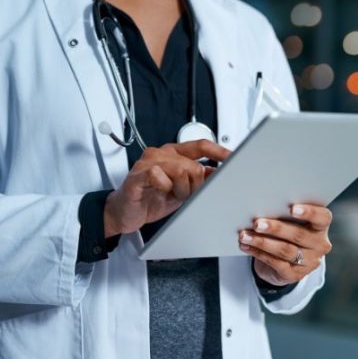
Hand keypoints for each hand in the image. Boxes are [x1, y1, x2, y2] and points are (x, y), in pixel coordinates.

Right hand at [104, 140, 230, 236]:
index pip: (202, 145)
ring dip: (181, 189)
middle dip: (196, 185)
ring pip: (180, 169)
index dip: (220, 151)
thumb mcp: (182, 190)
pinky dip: (165, 188)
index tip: (234, 159)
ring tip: (172, 196)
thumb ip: (199, 180)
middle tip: (187, 195)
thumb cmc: (151, 199)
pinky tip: (159, 192)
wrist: (124, 213)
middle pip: (194, 164)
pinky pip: (159, 176)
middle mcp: (162, 153)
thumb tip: (222, 176)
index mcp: (175, 154)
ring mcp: (149, 161)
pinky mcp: (138, 173)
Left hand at [238, 204, 332, 285]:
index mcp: (321, 227)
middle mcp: (319, 245)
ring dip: (262, 242)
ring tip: (245, 236)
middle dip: (276, 228)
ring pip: (285, 250)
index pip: (322, 218)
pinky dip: (258, 253)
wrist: (283, 262)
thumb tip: (262, 207)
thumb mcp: (290, 222)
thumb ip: (284, 215)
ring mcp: (309, 262)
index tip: (292, 208)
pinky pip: (276, 263)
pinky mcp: (295, 275)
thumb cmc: (286, 232)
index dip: (309, 212)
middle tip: (257, 223)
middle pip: (298, 234)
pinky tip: (246, 246)